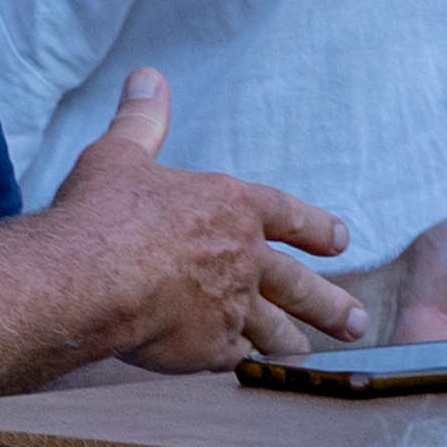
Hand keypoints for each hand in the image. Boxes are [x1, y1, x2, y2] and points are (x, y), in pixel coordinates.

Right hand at [45, 69, 363, 368]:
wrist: (90, 276)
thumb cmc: (103, 213)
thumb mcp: (121, 155)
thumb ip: (143, 120)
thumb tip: (148, 78)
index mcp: (232, 207)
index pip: (288, 215)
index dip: (316, 228)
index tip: (341, 240)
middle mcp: (243, 259)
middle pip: (297, 284)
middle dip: (330, 304)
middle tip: (356, 322)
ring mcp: (232, 306)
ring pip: (274, 328)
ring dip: (293, 341)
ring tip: (309, 352)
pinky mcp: (209, 347)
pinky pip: (235, 358)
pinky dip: (244, 363)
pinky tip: (250, 369)